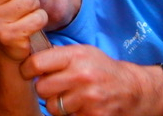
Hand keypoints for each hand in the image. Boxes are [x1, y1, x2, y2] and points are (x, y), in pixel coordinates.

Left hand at [21, 45, 152, 115]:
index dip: (27, 69)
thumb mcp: (82, 52)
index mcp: (76, 56)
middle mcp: (82, 76)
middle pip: (41, 88)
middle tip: (52, 86)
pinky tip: (80, 106)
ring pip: (53, 106)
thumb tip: (29, 56)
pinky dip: (70, 114)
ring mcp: (89, 98)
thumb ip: (58, 54)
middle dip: (43, 88)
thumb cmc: (103, 69)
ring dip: (56, 103)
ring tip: (68, 96)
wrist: (134, 89)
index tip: (27, 71)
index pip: (37, 63)